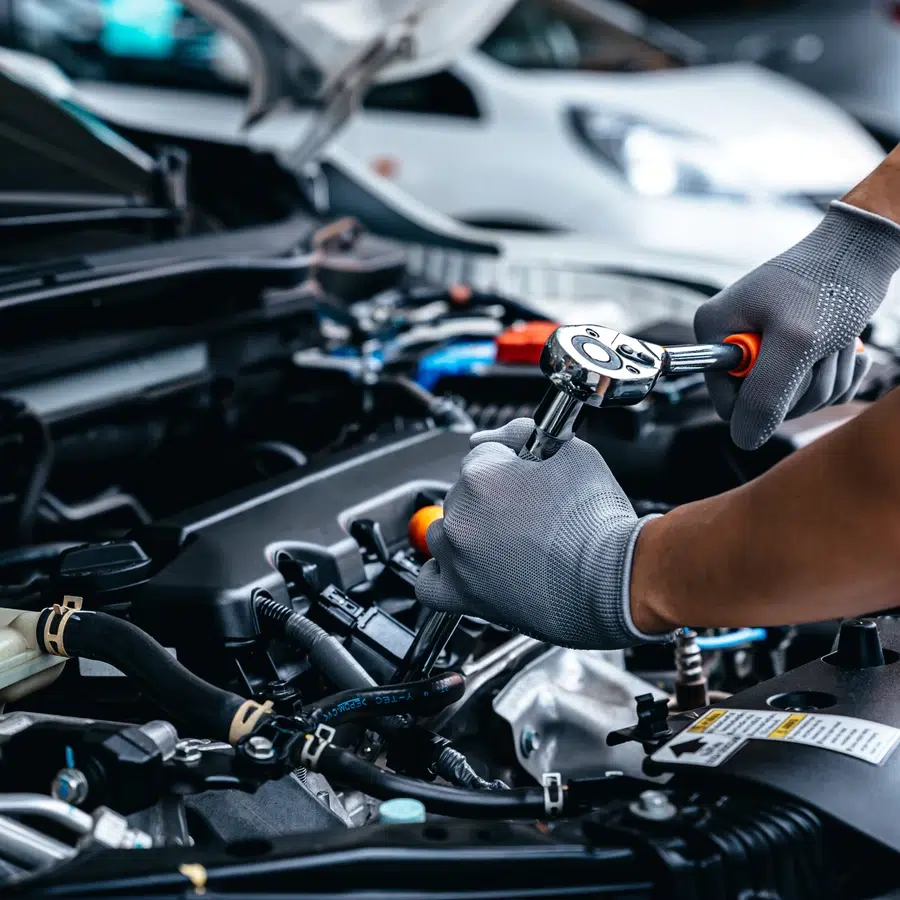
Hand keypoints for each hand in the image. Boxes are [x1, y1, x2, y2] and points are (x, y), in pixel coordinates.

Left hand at [415, 418, 671, 648]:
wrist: (613, 581)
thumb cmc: (598, 522)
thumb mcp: (574, 454)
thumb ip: (530, 434)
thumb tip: (513, 434)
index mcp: (482, 475)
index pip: (483, 451)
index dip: (509, 458)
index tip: (525, 468)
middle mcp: (461, 515)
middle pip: (462, 493)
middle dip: (492, 496)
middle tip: (528, 510)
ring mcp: (458, 558)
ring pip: (444, 532)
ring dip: (468, 531)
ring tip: (505, 540)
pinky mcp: (463, 596)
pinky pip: (428, 583)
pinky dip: (440, 573)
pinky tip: (462, 567)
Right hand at [694, 201, 899, 450]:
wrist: (864, 250)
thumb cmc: (828, 282)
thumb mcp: (796, 341)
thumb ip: (765, 395)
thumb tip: (744, 439)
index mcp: (716, 331)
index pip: (727, 402)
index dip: (763, 399)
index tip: (790, 366)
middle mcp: (733, 340)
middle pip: (763, 404)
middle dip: (804, 385)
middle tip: (819, 347)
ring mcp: (764, 348)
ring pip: (795, 399)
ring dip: (827, 378)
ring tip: (834, 340)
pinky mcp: (794, 352)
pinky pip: (816, 389)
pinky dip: (839, 374)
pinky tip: (844, 347)